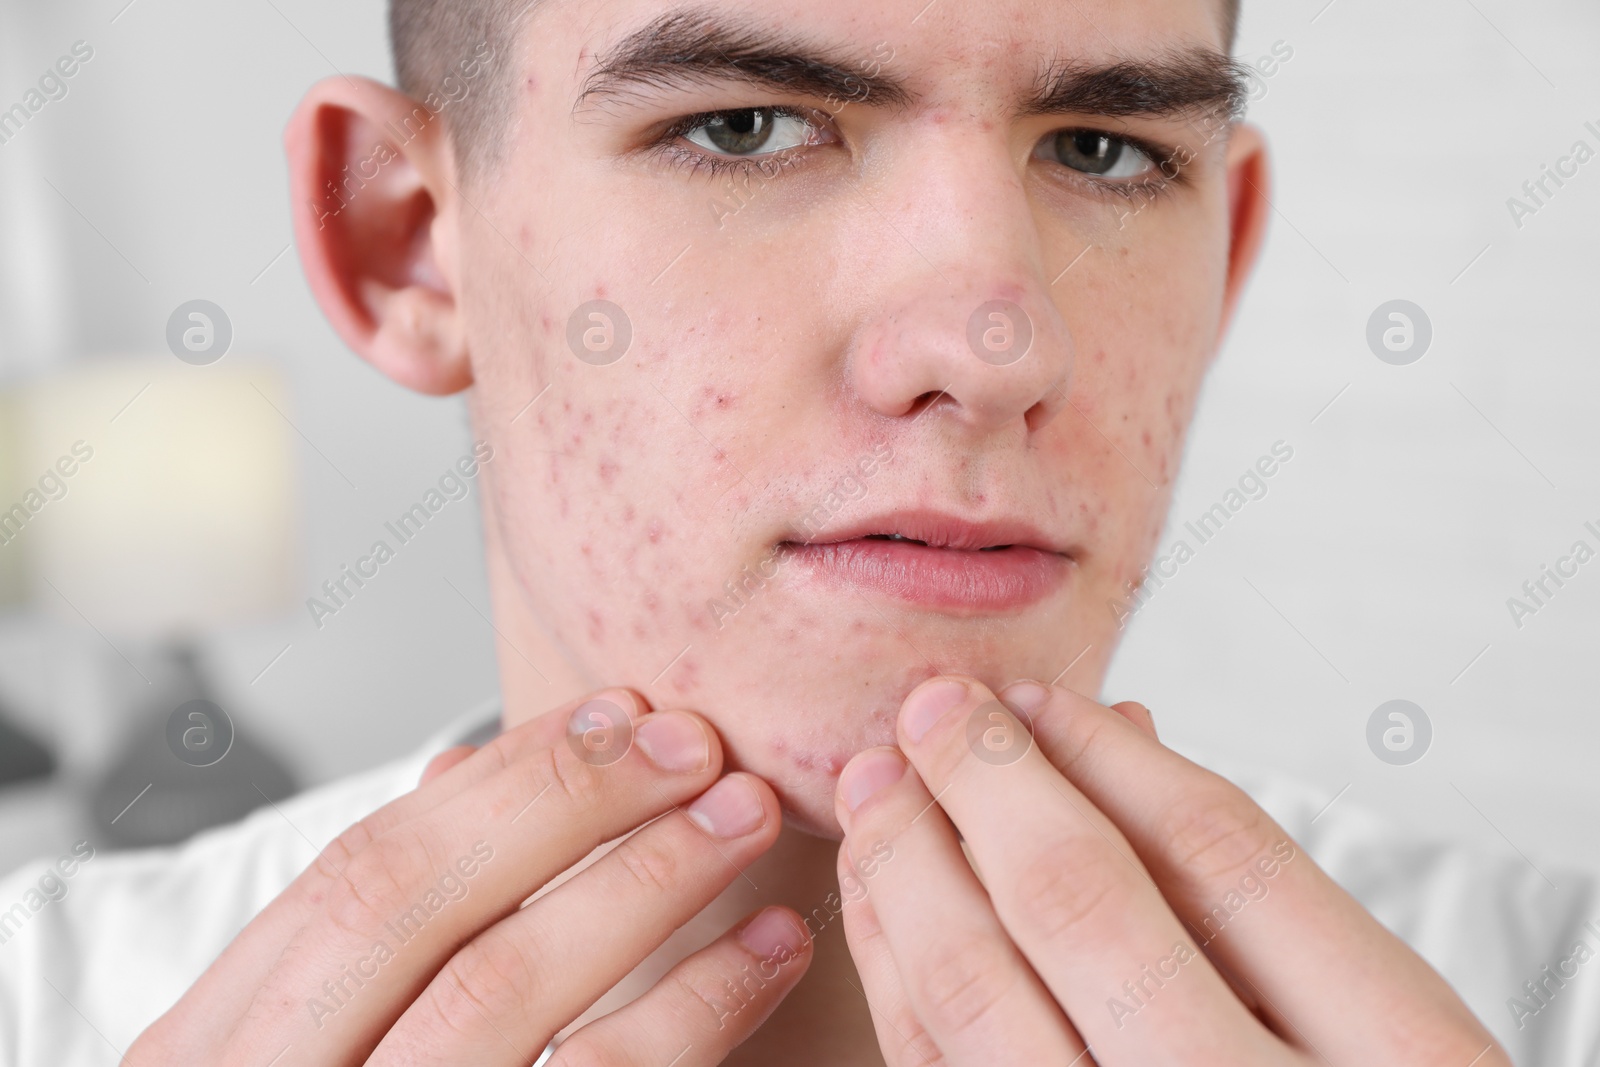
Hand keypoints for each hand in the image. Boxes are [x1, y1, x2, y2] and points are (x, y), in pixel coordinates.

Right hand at [131, 688, 810, 1065]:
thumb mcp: (301, 1037)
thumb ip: (370, 927)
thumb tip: (462, 766)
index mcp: (212, 1049)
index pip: (359, 873)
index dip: (498, 785)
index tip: (618, 717)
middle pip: (418, 911)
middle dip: (569, 806)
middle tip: (698, 746)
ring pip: (503, 995)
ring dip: (643, 887)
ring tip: (745, 820)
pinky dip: (694, 1012)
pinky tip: (766, 954)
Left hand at [833, 675, 1506, 1065]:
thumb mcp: (1387, 1033)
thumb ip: (1261, 906)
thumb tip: (1113, 739)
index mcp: (1398, 1055)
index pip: (1222, 853)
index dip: (1107, 755)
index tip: (1036, 697)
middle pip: (1078, 905)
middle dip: (984, 784)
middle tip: (929, 705)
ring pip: (977, 997)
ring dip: (908, 870)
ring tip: (876, 788)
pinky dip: (896, 979)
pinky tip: (880, 907)